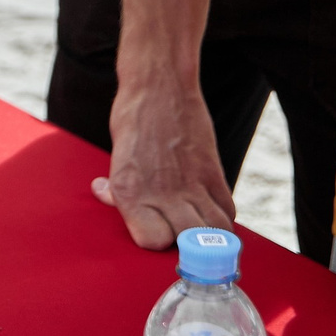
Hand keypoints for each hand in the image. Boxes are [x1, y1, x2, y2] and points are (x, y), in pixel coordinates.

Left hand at [91, 78, 233, 248]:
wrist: (159, 86)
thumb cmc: (132, 121)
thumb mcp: (116, 158)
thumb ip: (116, 186)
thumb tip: (107, 195)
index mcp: (131, 191)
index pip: (152, 241)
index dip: (155, 242)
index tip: (154, 235)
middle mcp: (163, 192)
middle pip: (190, 244)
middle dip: (187, 249)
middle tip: (182, 240)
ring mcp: (192, 183)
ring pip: (217, 233)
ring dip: (211, 239)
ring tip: (200, 233)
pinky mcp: (213, 171)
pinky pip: (228, 209)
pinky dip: (223, 217)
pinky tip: (211, 213)